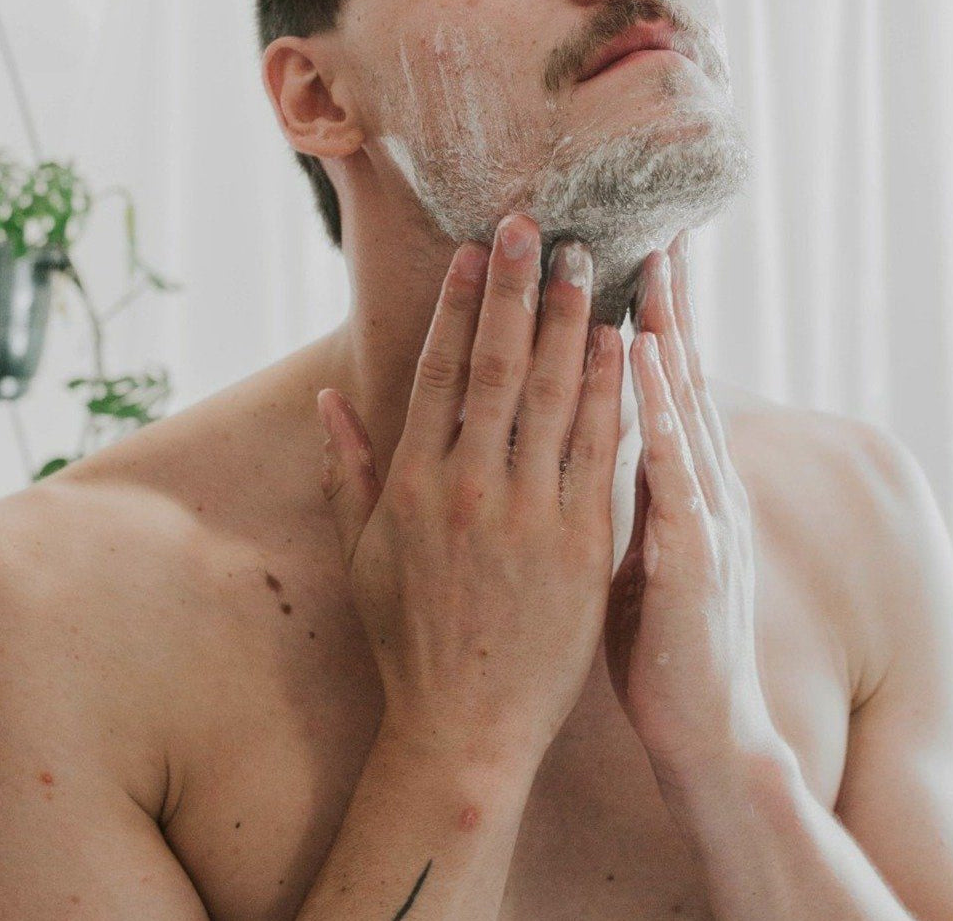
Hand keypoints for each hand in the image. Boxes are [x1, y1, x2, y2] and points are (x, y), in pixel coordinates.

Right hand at [316, 213, 623, 776]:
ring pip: (554, 394)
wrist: (465, 726)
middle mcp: (470, 485)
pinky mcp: (584, 540)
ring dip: (570, 321)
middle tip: (536, 225)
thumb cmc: (410, 638)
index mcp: (413, 482)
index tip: (475, 251)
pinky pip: (601, 447)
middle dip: (518, 289)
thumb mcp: (361, 554)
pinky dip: (611, 390)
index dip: (460, 304)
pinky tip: (623, 342)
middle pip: (499, 365)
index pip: (440, 370)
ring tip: (587, 262)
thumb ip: (345, 469)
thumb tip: (328, 396)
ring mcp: (530, 511)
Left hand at [604, 230, 777, 785]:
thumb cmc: (664, 642)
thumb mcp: (641, 550)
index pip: (665, 387)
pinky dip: (658, 405)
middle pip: (680, 378)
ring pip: (682, 405)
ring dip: (665, 332)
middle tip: (654, 233)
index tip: (638, 260)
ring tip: (649, 266)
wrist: (708, 733)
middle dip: (668, 303)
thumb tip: (600, 437)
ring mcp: (704, 515)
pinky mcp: (694, 553)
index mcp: (683, 485)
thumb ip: (628, 489)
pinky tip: (639, 357)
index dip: (656, 321)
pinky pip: (672, 466)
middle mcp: (702, 486)